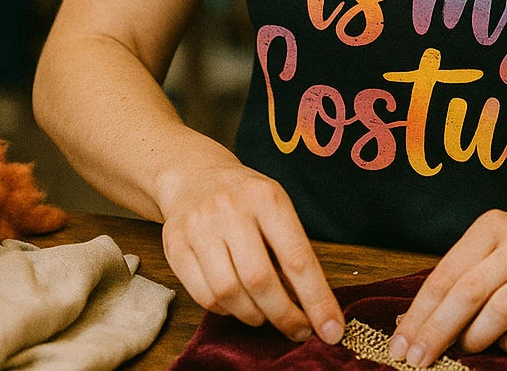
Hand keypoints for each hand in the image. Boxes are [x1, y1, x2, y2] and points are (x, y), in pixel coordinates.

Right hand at [160, 163, 344, 343]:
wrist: (195, 176)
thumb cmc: (247, 198)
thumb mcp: (276, 206)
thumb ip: (291, 248)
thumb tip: (312, 304)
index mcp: (267, 198)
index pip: (297, 257)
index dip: (316, 299)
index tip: (331, 330)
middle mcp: (232, 210)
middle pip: (260, 280)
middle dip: (284, 315)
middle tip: (299, 330)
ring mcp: (200, 228)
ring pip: (229, 293)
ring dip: (253, 315)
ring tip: (265, 314)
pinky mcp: (175, 246)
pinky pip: (204, 296)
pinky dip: (225, 310)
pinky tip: (236, 303)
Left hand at [389, 206, 506, 366]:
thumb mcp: (497, 244)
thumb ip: (464, 274)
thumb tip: (417, 321)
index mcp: (493, 226)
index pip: (446, 273)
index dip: (420, 312)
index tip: (400, 343)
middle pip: (469, 291)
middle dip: (437, 331)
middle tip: (416, 359)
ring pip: (502, 309)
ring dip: (476, 337)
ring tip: (464, 350)